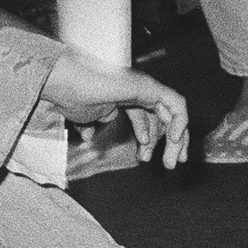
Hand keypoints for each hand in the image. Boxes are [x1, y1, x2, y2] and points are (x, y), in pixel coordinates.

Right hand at [41, 49, 190, 168]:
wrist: (67, 84)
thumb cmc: (69, 96)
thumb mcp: (83, 118)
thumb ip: (90, 124)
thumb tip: (89, 136)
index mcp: (121, 95)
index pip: (145, 116)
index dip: (149, 138)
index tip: (145, 159)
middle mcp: (135, 89)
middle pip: (161, 116)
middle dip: (168, 142)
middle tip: (169, 164)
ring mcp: (143, 86)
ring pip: (172, 113)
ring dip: (176, 139)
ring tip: (170, 161)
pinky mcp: (149, 86)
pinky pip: (176, 104)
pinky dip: (180, 122)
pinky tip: (172, 139)